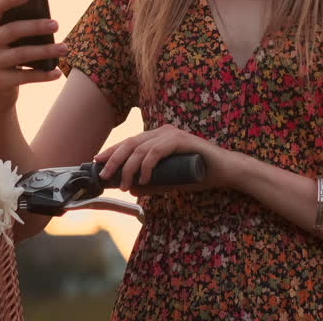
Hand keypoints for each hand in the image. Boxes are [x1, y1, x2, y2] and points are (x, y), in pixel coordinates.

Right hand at [0, 0, 68, 115]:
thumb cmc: (10, 55)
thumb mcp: (8, 40)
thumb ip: (18, 26)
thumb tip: (47, 17)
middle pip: (12, 30)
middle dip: (36, 26)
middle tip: (56, 24)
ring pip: (21, 54)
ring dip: (46, 50)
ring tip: (65, 48)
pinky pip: (25, 76)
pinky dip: (43, 74)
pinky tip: (57, 72)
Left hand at [94, 124, 243, 193]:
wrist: (225, 172)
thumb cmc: (198, 175)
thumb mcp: (169, 182)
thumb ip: (152, 184)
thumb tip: (130, 189)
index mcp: (157, 138)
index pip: (129, 143)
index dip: (112, 152)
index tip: (97, 163)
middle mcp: (162, 132)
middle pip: (130, 143)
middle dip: (114, 160)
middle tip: (105, 176)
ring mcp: (171, 134)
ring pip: (140, 148)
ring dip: (129, 168)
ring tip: (125, 185)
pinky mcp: (181, 140)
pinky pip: (156, 151)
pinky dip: (147, 166)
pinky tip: (143, 179)